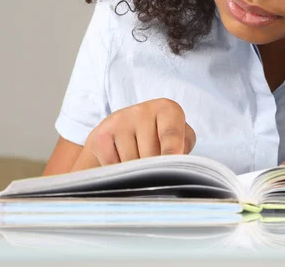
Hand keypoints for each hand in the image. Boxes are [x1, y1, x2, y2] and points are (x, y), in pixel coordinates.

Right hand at [72, 98, 195, 170]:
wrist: (125, 131)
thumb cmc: (161, 138)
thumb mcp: (180, 139)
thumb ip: (183, 150)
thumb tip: (176, 166)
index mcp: (168, 110)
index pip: (170, 133)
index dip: (171, 150)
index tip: (172, 161)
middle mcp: (143, 110)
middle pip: (151, 155)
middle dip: (155, 169)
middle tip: (155, 168)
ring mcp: (120, 120)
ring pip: (132, 162)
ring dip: (136, 173)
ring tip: (139, 162)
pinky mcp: (101, 134)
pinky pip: (113, 165)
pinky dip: (118, 173)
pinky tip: (122, 162)